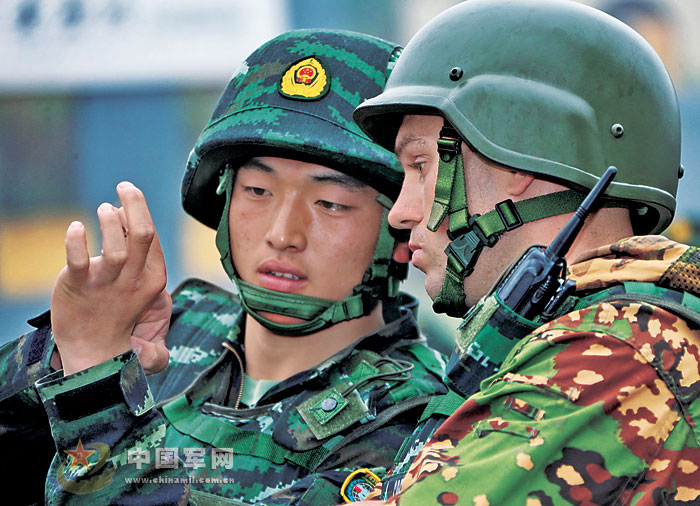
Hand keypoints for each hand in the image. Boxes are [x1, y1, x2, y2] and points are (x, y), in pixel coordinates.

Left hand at [51, 182, 170, 375]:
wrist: (95, 350)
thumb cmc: (117, 309)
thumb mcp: (139, 282)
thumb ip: (136, 250)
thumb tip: (123, 214)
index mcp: (153, 278)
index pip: (151, 236)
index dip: (140, 212)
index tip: (126, 201)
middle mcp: (134, 280)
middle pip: (141, 233)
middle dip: (135, 203)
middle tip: (125, 185)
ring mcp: (106, 284)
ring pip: (115, 247)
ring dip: (109, 221)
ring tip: (103, 209)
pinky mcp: (78, 287)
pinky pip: (77, 260)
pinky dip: (75, 240)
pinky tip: (74, 228)